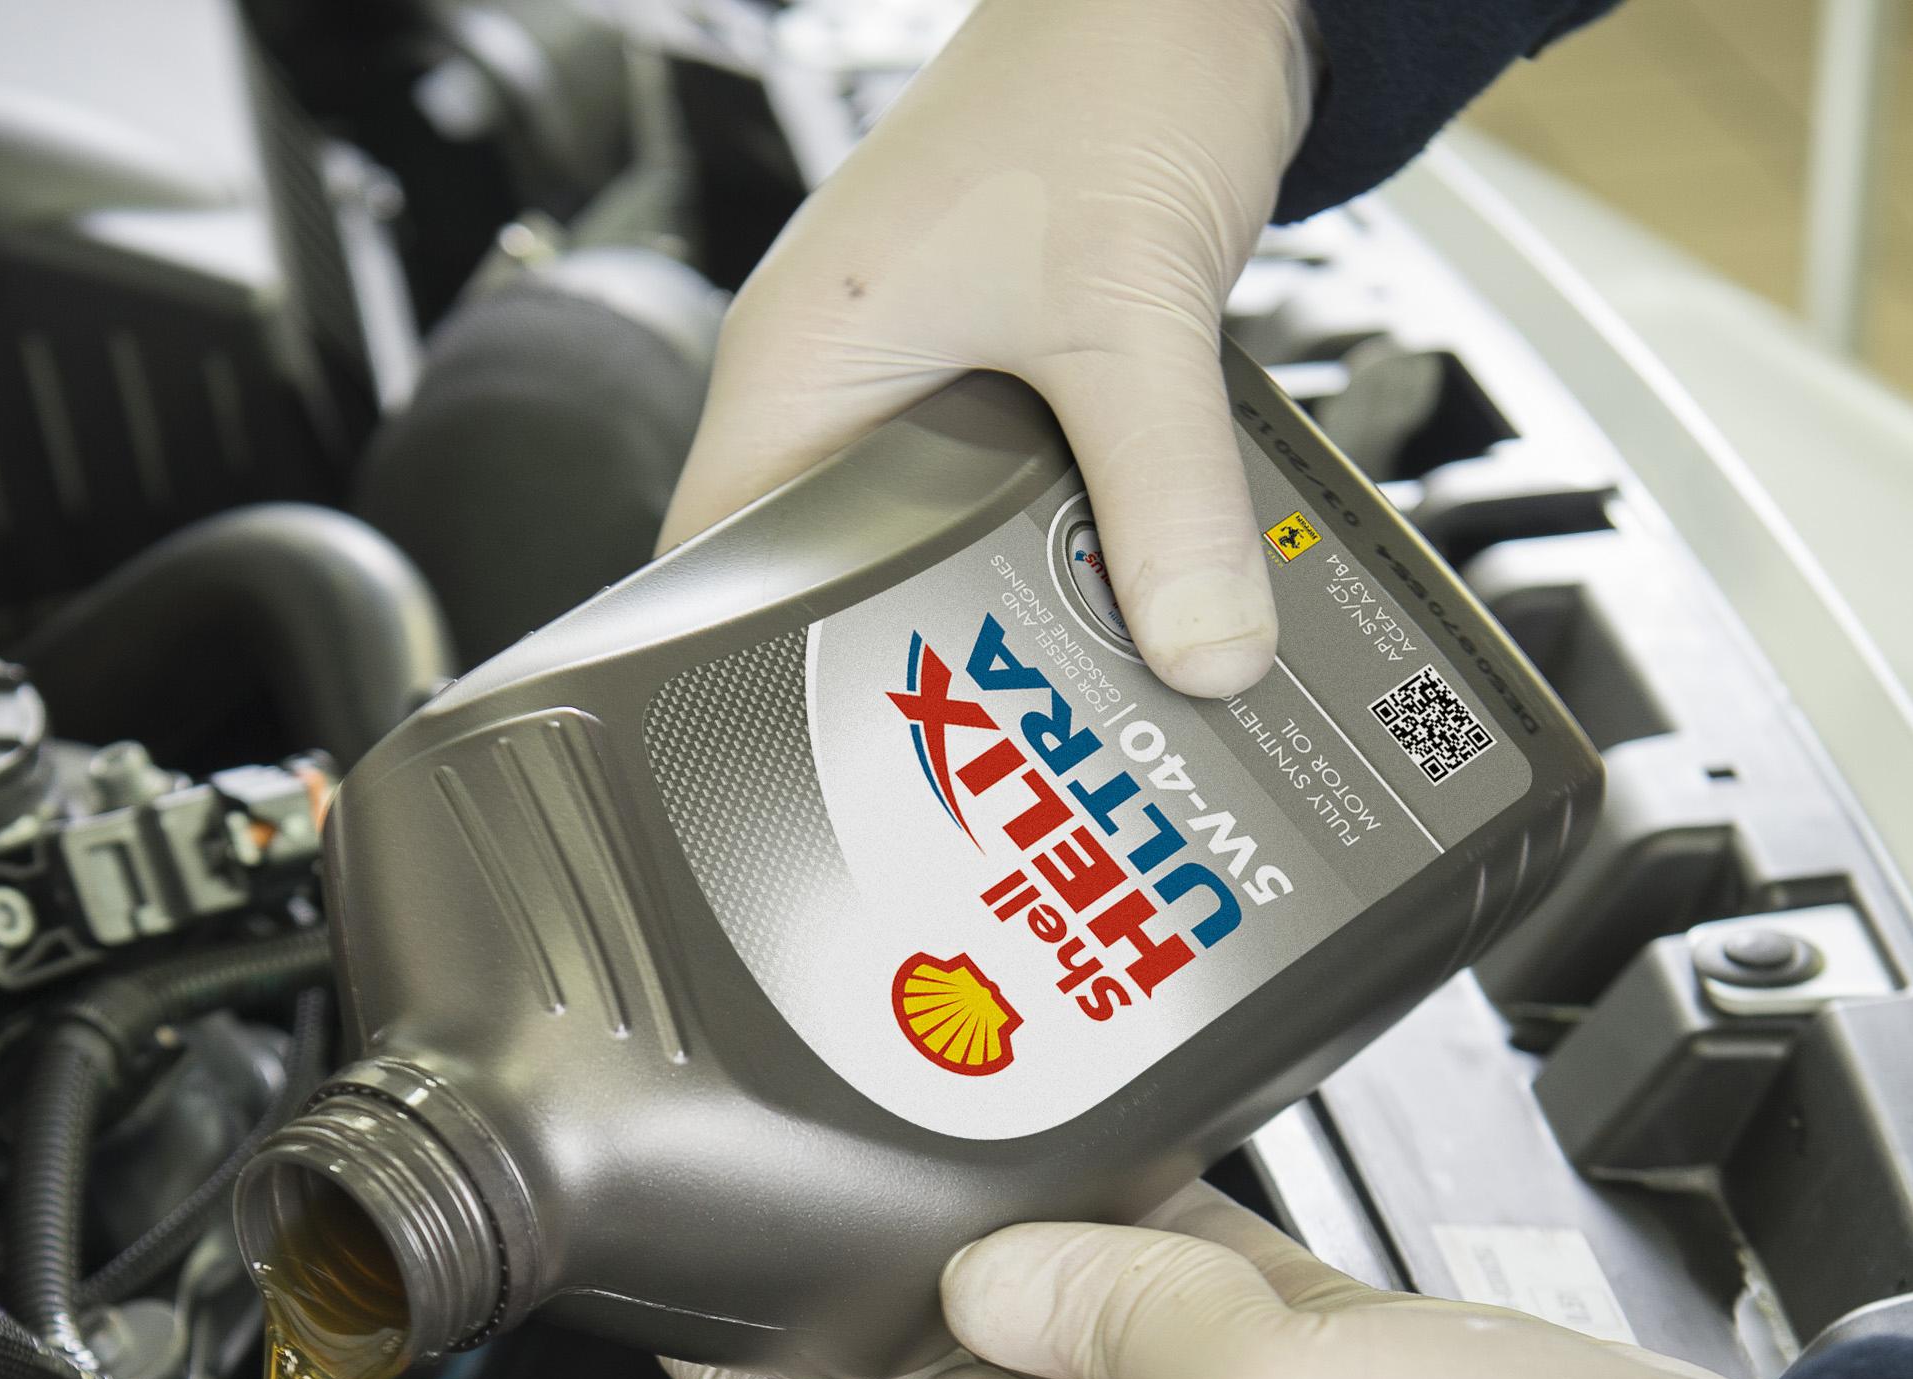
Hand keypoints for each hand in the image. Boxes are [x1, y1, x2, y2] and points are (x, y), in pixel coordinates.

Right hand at [658, 0, 1314, 697]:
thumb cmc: (1112, 74)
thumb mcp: (1137, 315)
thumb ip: (1169, 501)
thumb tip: (1201, 653)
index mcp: (797, 362)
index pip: (711, 574)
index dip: (751, 682)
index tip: (817, 771)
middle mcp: (833, 370)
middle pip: (825, 573)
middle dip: (896, 661)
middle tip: (966, 763)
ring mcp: (911, 363)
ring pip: (922, 536)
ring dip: (986, 600)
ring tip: (1043, 700)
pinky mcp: (995, 357)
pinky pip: (999, 488)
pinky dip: (1048, 538)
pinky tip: (1106, 593)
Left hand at [670, 1186, 1745, 1378]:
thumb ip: (1115, 1315)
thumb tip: (999, 1262)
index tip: (675, 1291)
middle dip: (856, 1283)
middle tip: (796, 1154)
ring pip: (1058, 1318)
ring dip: (994, 1228)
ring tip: (933, 1109)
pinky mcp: (1324, 1375)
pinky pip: (1186, 1282)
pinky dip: (1137, 1206)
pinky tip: (1117, 1125)